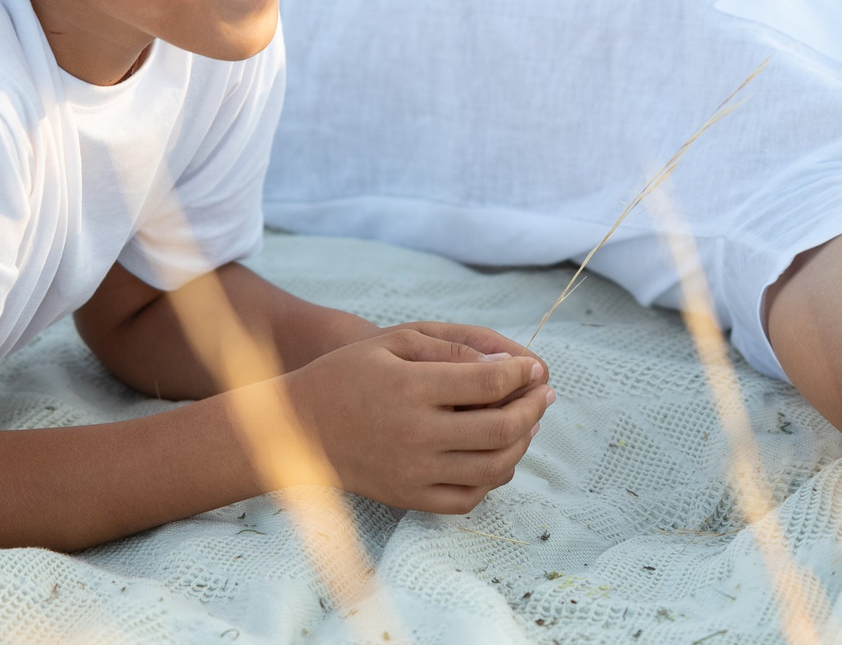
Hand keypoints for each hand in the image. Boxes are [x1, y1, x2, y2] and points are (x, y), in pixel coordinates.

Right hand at [285, 324, 552, 512]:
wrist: (297, 427)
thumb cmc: (348, 374)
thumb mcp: (394, 342)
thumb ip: (452, 349)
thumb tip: (508, 367)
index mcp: (412, 389)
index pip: (490, 384)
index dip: (522, 373)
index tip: (533, 367)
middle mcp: (416, 435)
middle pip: (502, 429)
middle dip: (534, 408)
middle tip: (544, 393)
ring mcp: (414, 473)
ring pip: (494, 468)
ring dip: (523, 443)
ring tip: (527, 422)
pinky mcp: (409, 499)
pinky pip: (468, 497)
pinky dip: (494, 478)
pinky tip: (497, 454)